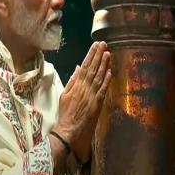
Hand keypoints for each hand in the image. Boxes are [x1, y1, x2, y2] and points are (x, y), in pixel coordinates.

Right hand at [54, 41, 111, 163]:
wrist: (68, 130)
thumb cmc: (65, 113)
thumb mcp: (64, 94)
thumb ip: (72, 80)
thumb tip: (78, 67)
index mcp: (76, 85)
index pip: (84, 66)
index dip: (90, 55)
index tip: (95, 46)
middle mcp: (84, 88)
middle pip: (93, 68)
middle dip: (98, 55)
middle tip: (103, 44)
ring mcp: (91, 95)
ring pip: (99, 77)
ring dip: (104, 64)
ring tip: (108, 53)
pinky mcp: (97, 103)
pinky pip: (103, 89)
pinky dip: (107, 80)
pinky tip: (110, 71)